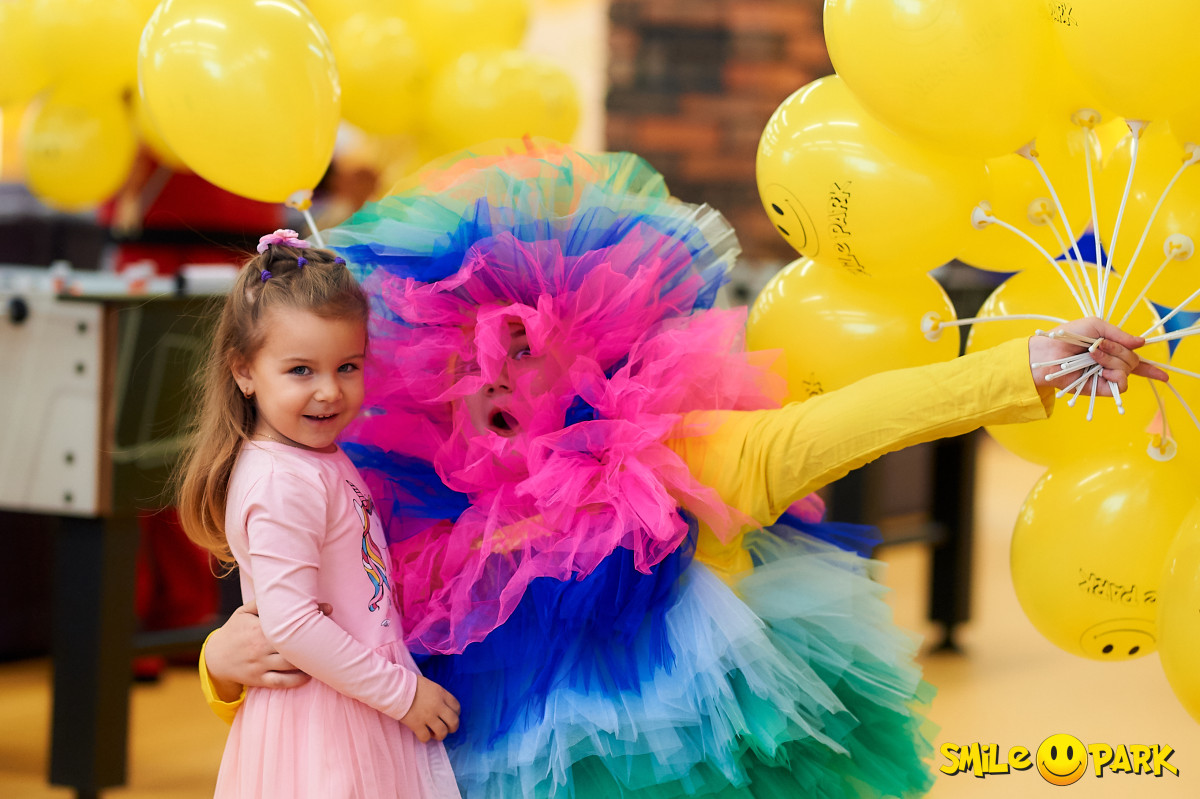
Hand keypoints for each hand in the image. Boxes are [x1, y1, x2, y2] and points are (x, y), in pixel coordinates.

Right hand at [205, 600, 332, 700]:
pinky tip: (310, 674)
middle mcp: (260, 648)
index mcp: (258, 629)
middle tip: (334, 630)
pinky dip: (297, 680)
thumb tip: (282, 587)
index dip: (309, 614)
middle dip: (315, 637)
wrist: (215, 659)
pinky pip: (281, 682)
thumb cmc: (234, 631)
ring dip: (309, 660)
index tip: (328, 608)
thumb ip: (261, 603)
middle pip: (293, 644)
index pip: (288, 621)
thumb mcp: (243, 613)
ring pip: (290, 665)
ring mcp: (260, 666)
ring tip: (326, 652)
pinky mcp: (259, 680)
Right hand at [400, 676, 460, 742]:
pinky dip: (426, 738)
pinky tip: (423, 733)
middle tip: (447, 728)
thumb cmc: (411, 684)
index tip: (450, 716)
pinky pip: (426, 737)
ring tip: (434, 733)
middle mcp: (437, 706)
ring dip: (440, 735)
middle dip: (452, 727)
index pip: (457, 707)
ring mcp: (427, 716)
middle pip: (454, 721)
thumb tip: (443, 707)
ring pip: (442, 732)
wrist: (395, 687)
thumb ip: (439, 696)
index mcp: (441, 694)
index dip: (456, 714)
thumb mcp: (430, 685)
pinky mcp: (416, 724)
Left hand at [1029, 317, 1168, 395]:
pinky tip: (1101, 371)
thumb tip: (1142, 343)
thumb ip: (1119, 334)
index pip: (1135, 361)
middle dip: (1118, 350)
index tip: (1164, 376)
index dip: (1151, 369)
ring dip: (1112, 360)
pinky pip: (1121, 383)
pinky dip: (1115, 375)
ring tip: (1092, 356)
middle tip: (1097, 347)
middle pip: (1133, 360)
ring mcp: (1105, 377)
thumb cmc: (1068, 336)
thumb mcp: (1096, 326)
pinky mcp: (1100, 388)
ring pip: (1128, 370)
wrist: (1048, 352)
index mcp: (1111, 350)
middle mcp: (1110, 365)